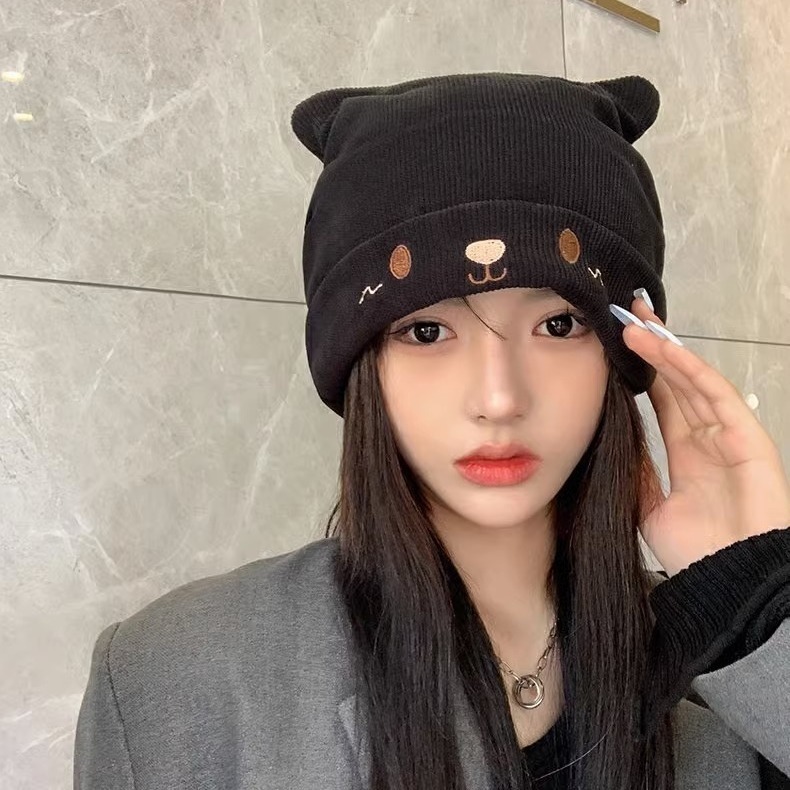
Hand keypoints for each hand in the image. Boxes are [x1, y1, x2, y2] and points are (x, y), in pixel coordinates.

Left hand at [620, 293, 789, 577]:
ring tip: (635, 324)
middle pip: (678, 382)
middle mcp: (708, 438)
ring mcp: (729, 434)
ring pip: (693, 381)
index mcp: (687, 453)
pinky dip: (691, 369)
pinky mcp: (748, 437)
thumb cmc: (696, 552)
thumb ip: (637, 474)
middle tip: (625, 317)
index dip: (642, 373)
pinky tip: (666, 348)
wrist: (728, 582)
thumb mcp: (650, 508)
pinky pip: (716, 395)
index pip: (663, 401)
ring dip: (665, 350)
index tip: (616, 348)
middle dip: (653, 349)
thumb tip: (612, 446)